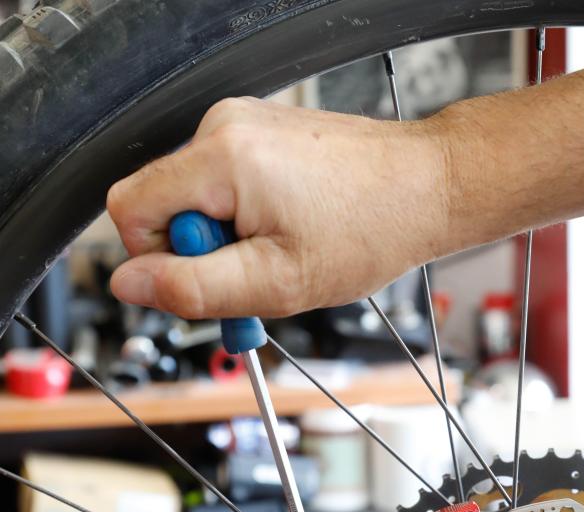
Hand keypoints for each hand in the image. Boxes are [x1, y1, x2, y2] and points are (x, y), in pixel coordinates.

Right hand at [107, 97, 446, 318]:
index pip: (128, 209)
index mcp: (221, 158)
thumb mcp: (276, 282)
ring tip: (282, 252)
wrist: (428, 188)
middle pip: (161, 205)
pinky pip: (223, 185)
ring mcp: (243, 125)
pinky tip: (288, 230)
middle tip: (258, 275)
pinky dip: (245, 219)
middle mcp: (224, 127)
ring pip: (194, 200)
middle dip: (200, 253)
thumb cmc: (371, 229)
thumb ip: (193, 287)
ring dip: (227, 240)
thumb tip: (129, 286)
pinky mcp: (260, 134)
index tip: (208, 280)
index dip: (156, 260)